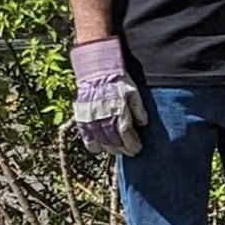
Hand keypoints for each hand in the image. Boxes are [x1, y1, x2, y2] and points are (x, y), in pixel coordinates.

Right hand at [69, 37, 144, 156]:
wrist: (97, 73)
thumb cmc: (118, 83)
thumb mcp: (133, 91)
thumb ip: (138, 108)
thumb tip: (143, 123)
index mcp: (117, 108)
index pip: (125, 131)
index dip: (132, 143)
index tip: (137, 149)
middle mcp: (103, 114)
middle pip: (113, 138)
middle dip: (122, 148)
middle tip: (130, 152)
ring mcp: (91, 117)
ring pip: (100, 140)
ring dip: (109, 148)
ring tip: (117, 150)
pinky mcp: (81, 117)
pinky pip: (85, 135)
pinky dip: (92, 145)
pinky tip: (99, 149)